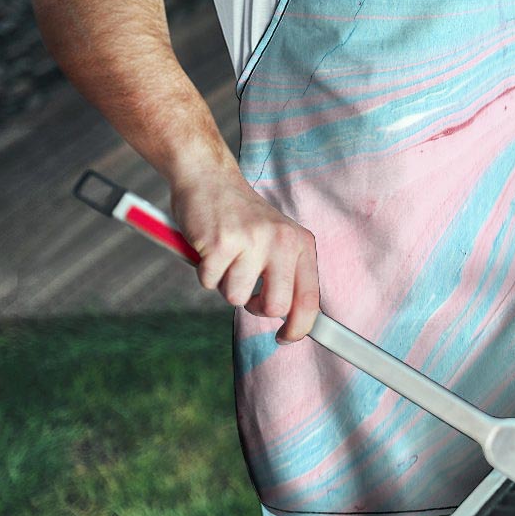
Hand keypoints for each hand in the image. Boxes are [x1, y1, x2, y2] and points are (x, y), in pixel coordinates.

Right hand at [170, 171, 318, 342]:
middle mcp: (282, 241)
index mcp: (300, 243)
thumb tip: (294, 321)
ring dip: (225, 284)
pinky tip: (209, 248)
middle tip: (246, 289)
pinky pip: (209, 283)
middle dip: (256, 307)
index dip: (300, 327)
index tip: (286, 337)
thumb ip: (287, 274)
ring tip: (226, 257)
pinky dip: (204, 272)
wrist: (210, 178)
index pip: (309, 298)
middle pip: (275, 306)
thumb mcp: (277, 239)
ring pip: (236, 298)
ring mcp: (252, 241)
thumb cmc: (242, 218)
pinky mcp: (221, 242)